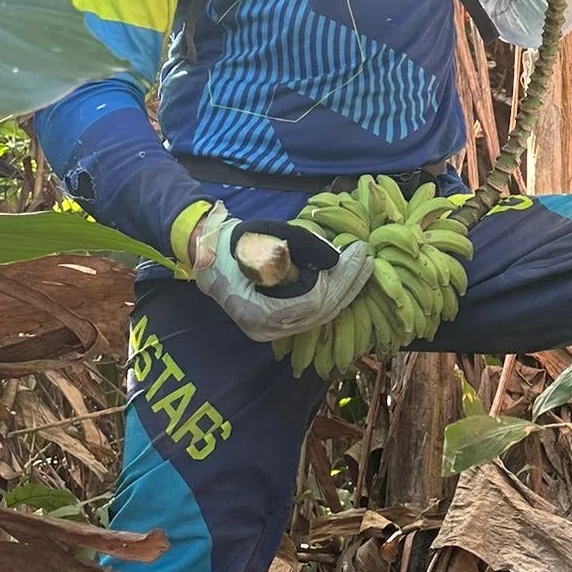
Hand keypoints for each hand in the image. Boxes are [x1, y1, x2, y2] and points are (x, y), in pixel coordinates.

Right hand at [188, 202, 371, 342]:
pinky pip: (312, 316)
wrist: (204, 258)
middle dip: (348, 283)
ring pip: (320, 316)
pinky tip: (347, 282)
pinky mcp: (276, 325)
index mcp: (256, 311)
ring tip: (364, 267)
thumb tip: (330, 256)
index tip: (357, 252)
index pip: (312, 302)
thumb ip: (290, 249)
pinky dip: (332, 298)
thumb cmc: (227, 245)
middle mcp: (265, 329)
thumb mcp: (256, 239)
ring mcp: (270, 331)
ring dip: (345, 291)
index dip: (339, 278)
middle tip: (367, 257)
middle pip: (321, 312)